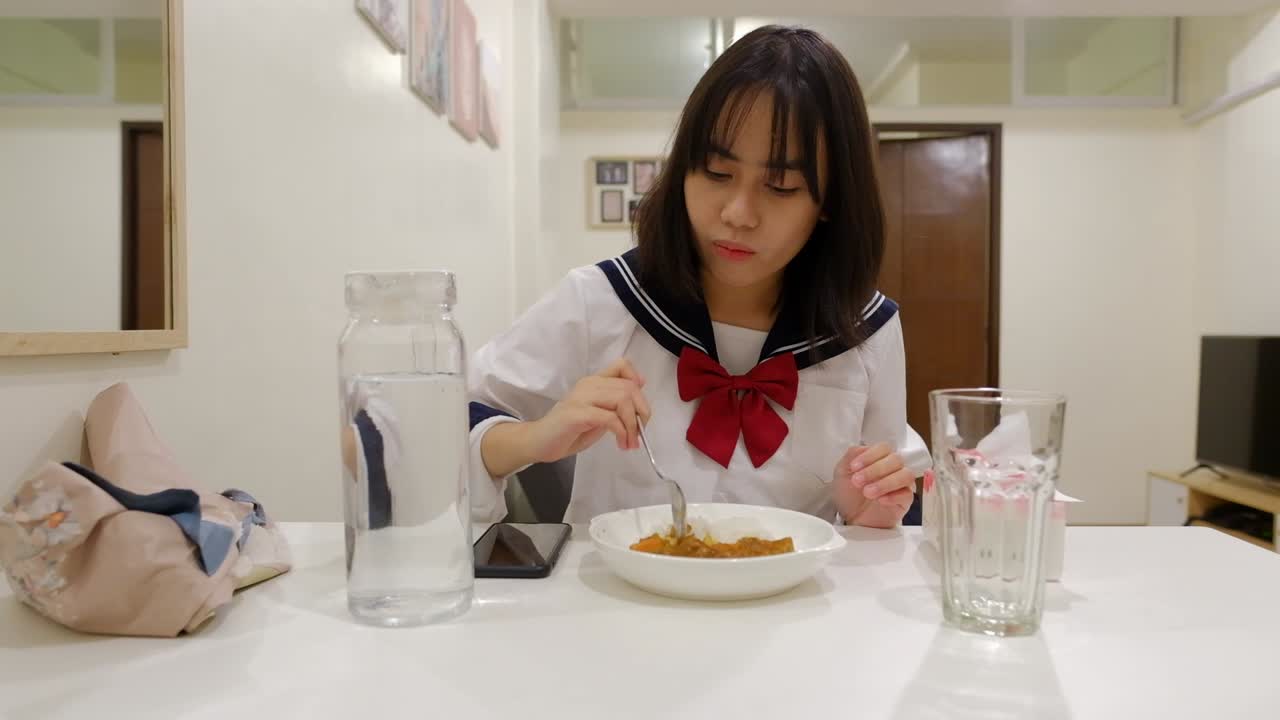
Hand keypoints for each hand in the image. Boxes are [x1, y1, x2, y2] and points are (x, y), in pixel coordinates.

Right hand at [523, 358, 652, 463]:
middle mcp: (588, 385)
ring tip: (630, 442)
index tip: (640, 405)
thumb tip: (639, 394)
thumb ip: (614, 404)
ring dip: (632, 425)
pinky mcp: (576, 414)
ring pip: (622, 399)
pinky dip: (621, 431)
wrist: (538, 443)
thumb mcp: (598, 415)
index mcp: (593, 382)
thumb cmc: (568, 431)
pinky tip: (620, 442)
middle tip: (639, 434)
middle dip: (642, 412)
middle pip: (628, 387)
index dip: (636, 381)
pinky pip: (609, 418)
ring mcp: (581, 398)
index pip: (622, 365)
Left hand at [832, 442, 914, 526]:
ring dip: (885, 483)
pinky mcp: (905, 501)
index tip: (854, 467)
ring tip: (867, 492)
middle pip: (896, 459)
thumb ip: (852, 455)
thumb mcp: (842, 471)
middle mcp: (893, 468)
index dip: (870, 455)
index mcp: (879, 458)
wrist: (851, 518)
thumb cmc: (849, 494)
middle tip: (857, 482)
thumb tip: (864, 448)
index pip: (884, 447)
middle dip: (874, 470)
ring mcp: (901, 484)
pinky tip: (880, 500)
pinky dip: (893, 496)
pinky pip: (907, 494)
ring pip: (905, 475)